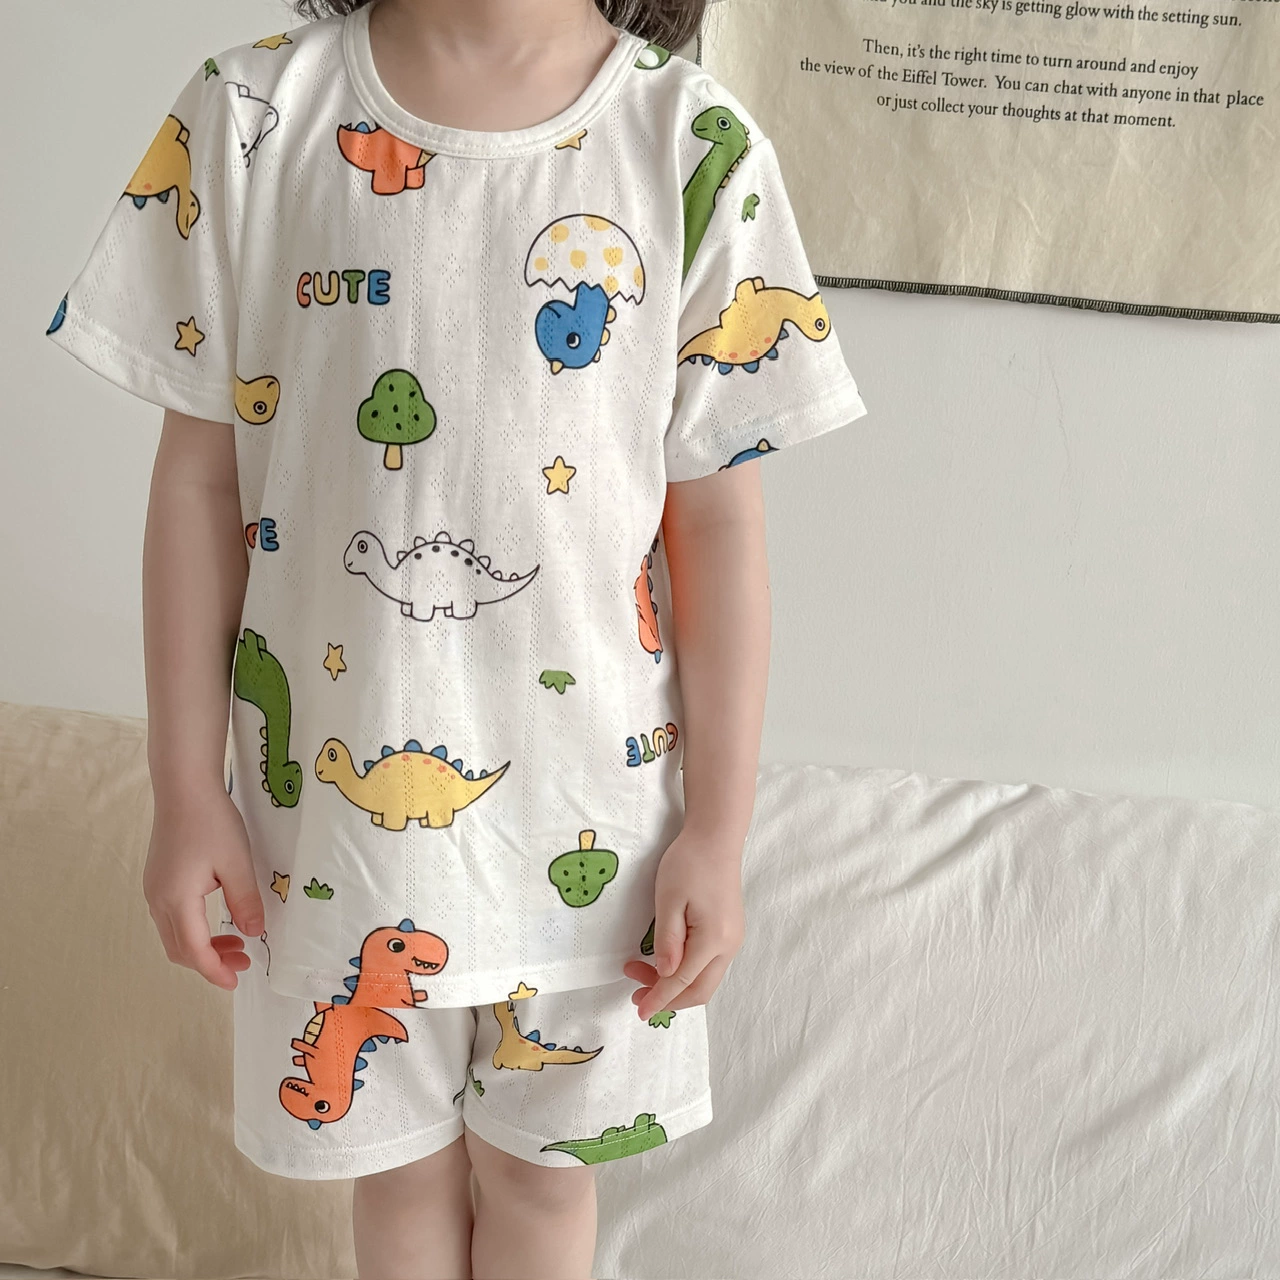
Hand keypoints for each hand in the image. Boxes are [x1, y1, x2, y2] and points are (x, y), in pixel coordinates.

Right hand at [143, 786, 263, 989]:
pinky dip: (194, 929)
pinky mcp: (157, 879)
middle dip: (210, 962)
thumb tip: (254, 934)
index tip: (236, 981)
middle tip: (244, 962)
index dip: (214, 971)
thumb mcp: (237, 863)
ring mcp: (153, 889)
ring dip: (202, 946)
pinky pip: (172, 918)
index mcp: (176, 900)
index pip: (194, 951)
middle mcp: (157, 900)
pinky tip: (218, 921)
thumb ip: (245, 901)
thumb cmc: (212, 822)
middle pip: (180, 949)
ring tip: (236, 943)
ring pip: (174, 935)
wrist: (183, 788)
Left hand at [622, 827, 745, 1021]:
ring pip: (705, 979)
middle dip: (668, 997)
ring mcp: (732, 939)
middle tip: (635, 991)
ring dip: (676, 985)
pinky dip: (687, 972)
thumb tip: (664, 974)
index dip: (659, 998)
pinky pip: (708, 965)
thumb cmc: (690, 863)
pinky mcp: (729, 931)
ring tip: (643, 973)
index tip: (639, 1011)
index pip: (683, 981)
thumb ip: (667, 940)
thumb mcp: (669, 899)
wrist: (716, 837)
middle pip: (700, 990)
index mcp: (713, 939)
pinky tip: (666, 962)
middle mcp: (729, 945)